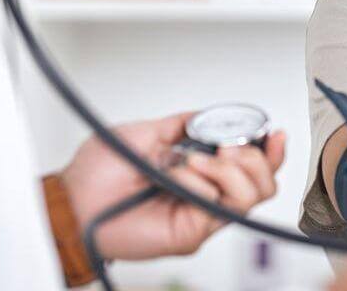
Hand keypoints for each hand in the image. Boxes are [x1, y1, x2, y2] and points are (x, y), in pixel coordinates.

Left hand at [60, 113, 286, 259]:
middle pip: (262, 183)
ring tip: (196, 160)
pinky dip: (202, 183)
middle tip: (228, 146)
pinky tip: (181, 175)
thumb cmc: (97, 174)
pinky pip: (217, 207)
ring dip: (229, 169)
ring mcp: (201, 214)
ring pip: (250, 196)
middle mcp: (206, 192)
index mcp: (199, 168)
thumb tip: (207, 115)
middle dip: (255, 158)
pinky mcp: (191, 231)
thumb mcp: (144, 133)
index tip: (273, 133)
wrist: (73, 202)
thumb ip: (179, 124)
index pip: (250, 165)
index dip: (270, 150)